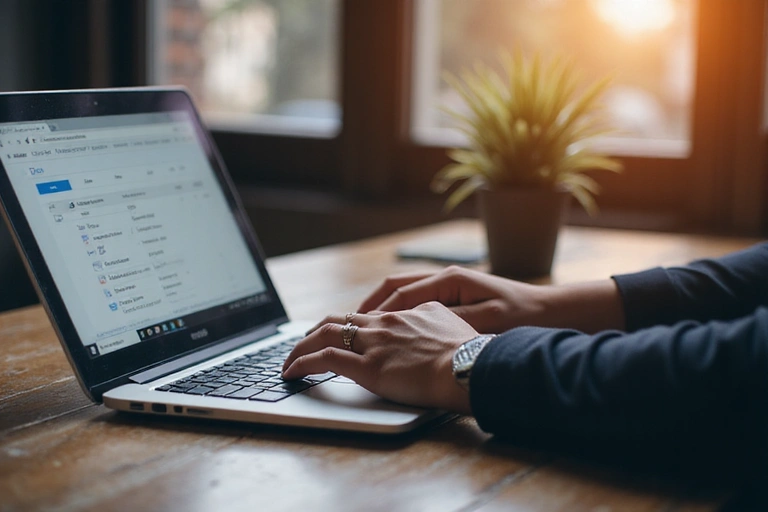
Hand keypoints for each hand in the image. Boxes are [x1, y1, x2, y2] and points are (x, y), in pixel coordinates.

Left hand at [282, 302, 477, 412]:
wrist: (469, 366)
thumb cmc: (466, 350)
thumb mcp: (447, 321)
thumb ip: (429, 318)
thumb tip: (425, 319)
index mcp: (401, 315)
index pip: (361, 317)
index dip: (343, 326)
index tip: (334, 336)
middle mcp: (382, 325)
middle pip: (335, 321)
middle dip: (313, 333)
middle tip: (302, 345)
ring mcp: (373, 345)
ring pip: (323, 336)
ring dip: (300, 348)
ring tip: (288, 362)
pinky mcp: (368, 368)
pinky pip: (325, 360)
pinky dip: (303, 364)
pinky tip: (292, 373)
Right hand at [358, 266, 544, 333]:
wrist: (550, 311)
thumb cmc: (522, 317)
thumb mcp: (485, 322)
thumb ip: (449, 321)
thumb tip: (414, 325)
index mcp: (451, 279)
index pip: (402, 293)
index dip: (377, 311)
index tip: (357, 327)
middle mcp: (446, 277)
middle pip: (396, 286)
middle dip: (371, 304)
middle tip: (349, 324)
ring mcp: (450, 284)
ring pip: (404, 290)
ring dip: (383, 306)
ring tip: (363, 325)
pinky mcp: (455, 296)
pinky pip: (418, 299)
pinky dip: (399, 310)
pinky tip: (392, 327)